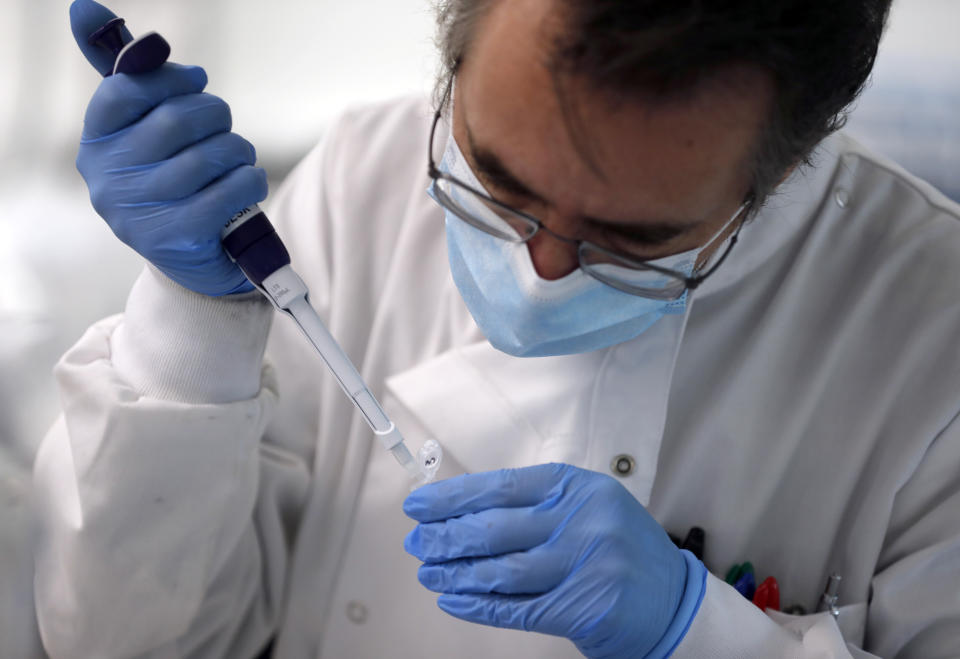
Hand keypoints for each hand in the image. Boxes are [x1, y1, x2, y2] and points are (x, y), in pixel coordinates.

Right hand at [70, 0, 265, 295]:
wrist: (193, 261)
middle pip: (177, 119)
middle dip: (215, 114)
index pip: (127, 89)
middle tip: (223, 124)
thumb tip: (84, 6)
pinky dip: (250, 180)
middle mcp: (108, 178)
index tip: (197, 81)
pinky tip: (246, 184)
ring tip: (237, 159)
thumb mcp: (144, 131)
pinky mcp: (177, 238)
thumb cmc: (172, 181)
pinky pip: (230, 189)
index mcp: (96, 143)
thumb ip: (127, 75)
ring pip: (209, 154)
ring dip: (237, 150)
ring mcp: (139, 212)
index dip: (173, 78)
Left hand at [403, 463, 706, 658]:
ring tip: (428, 573)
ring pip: (500, 571)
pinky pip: (516, 608)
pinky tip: (453, 600)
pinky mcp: (583, 608)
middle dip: (446, 537)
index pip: (501, 486)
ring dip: (455, 574)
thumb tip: (461, 511)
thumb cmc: (619, 547)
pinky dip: (478, 606)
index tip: (419, 504)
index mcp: (577, 487)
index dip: (453, 497)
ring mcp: (585, 566)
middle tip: (416, 543)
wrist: (674, 601)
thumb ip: (534, 505)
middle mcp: (582, 521)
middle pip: (494, 529)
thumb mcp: (587, 507)